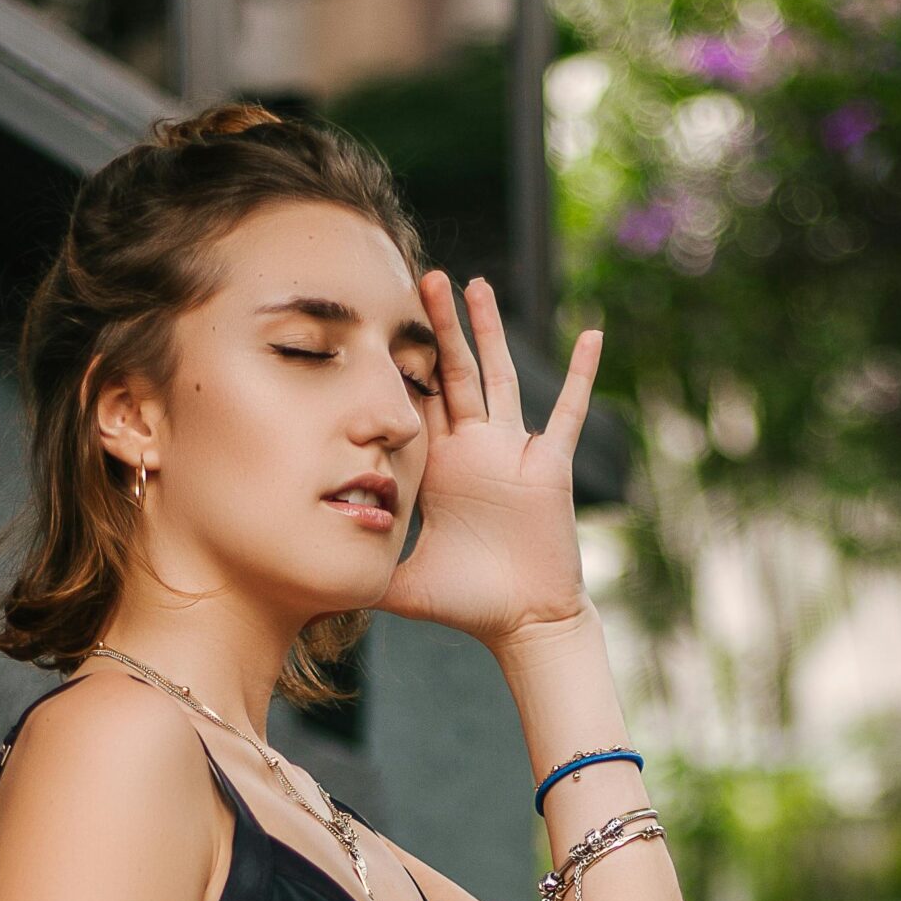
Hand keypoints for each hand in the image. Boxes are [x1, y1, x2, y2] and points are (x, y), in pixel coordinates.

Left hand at [380, 272, 602, 652]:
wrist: (521, 622)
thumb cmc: (466, 604)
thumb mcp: (400, 583)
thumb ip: (361, 572)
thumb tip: (308, 582)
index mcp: (439, 467)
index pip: (416, 403)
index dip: (400, 365)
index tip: (381, 323)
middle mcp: (474, 450)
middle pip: (453, 374)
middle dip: (438, 328)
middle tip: (423, 279)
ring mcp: (512, 452)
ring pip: (498, 377)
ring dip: (489, 331)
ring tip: (476, 284)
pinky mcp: (547, 465)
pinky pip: (566, 412)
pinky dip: (582, 373)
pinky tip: (592, 333)